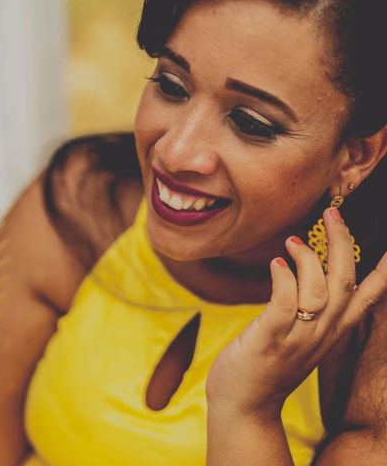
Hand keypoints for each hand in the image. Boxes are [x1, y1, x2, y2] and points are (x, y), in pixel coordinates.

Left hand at [206, 207, 386, 420]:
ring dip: (309, 259)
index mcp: (331, 332)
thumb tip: (307, 273)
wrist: (244, 404)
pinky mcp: (269, 339)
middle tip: (332, 213)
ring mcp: (297, 337)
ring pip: (320, 291)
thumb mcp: (298, 337)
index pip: (367, 298)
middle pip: (345, 282)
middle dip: (343, 243)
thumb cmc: (266, 364)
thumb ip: (310, 310)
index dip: (382, 271)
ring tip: (291, 241)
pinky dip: (284, 279)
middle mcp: (321, 333)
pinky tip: (277, 263)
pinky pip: (285, 303)